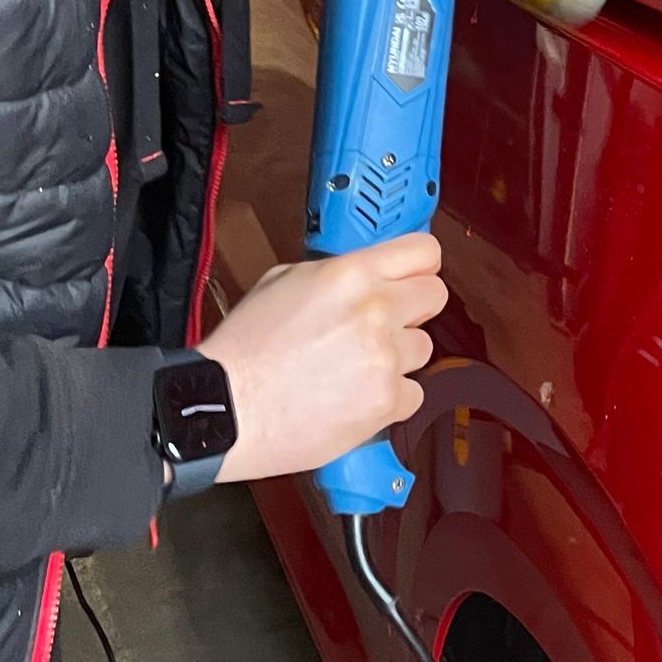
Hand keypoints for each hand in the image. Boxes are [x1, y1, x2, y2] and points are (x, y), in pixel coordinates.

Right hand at [201, 233, 447, 483]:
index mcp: (352, 274)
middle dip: (413, 309)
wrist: (225, 409)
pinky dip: (390, 399)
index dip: (419, 265)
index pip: (424, 251)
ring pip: (424, 348)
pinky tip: (355, 398)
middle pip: (435, 296)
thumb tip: (367, 273)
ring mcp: (385, 358)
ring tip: (355, 367)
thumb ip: (337, 273)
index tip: (414, 275)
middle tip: (385, 324)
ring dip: (398, 356)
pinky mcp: (386, 402)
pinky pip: (413, 394)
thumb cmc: (244, 349)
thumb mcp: (283, 281)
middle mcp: (376, 311)